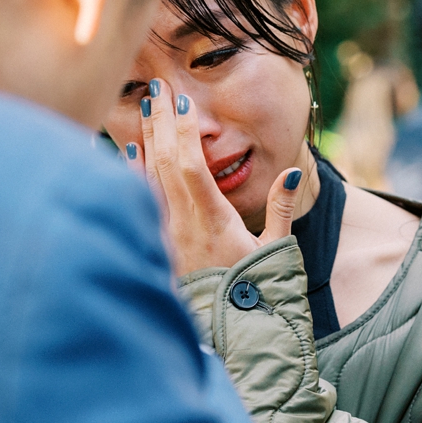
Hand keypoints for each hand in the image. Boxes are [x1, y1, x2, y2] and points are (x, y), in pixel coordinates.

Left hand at [122, 77, 305, 275]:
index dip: (182, 131)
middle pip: (163, 163)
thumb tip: (293, 171)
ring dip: (146, 139)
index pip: (190, 166)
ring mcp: (167, 237)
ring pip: (148, 178)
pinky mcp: (159, 246)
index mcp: (214, 222)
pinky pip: (141, 200)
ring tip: (143, 105)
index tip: (180, 100)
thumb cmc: (259, 291)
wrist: (232, 335)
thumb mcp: (279, 249)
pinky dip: (133, 171)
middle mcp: (184, 226)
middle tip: (156, 86)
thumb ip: (282, 208)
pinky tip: (129, 150)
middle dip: (160, 121)